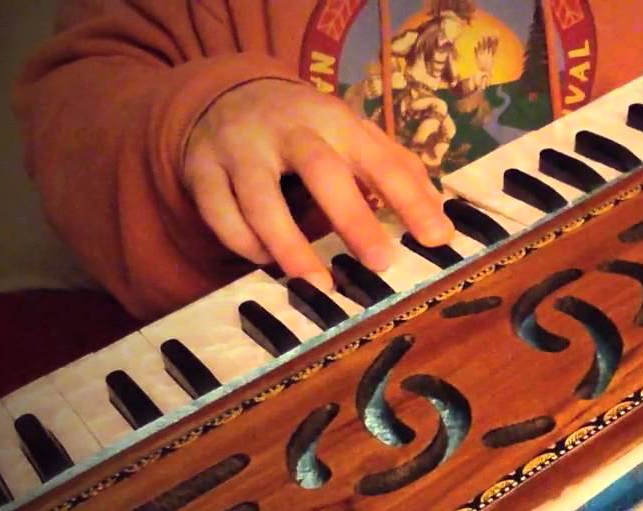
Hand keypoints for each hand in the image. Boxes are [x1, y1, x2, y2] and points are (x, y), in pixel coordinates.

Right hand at [183, 79, 453, 289]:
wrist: (226, 95)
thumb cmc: (307, 128)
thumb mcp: (353, 134)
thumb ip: (396, 169)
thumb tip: (440, 216)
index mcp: (335, 120)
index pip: (379, 159)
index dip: (409, 199)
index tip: (437, 237)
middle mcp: (287, 131)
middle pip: (320, 171)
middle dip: (352, 218)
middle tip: (380, 262)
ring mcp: (240, 150)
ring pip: (260, 200)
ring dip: (289, 246)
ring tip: (318, 284)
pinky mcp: (202, 171)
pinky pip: (219, 215)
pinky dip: (243, 244)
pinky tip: (266, 262)